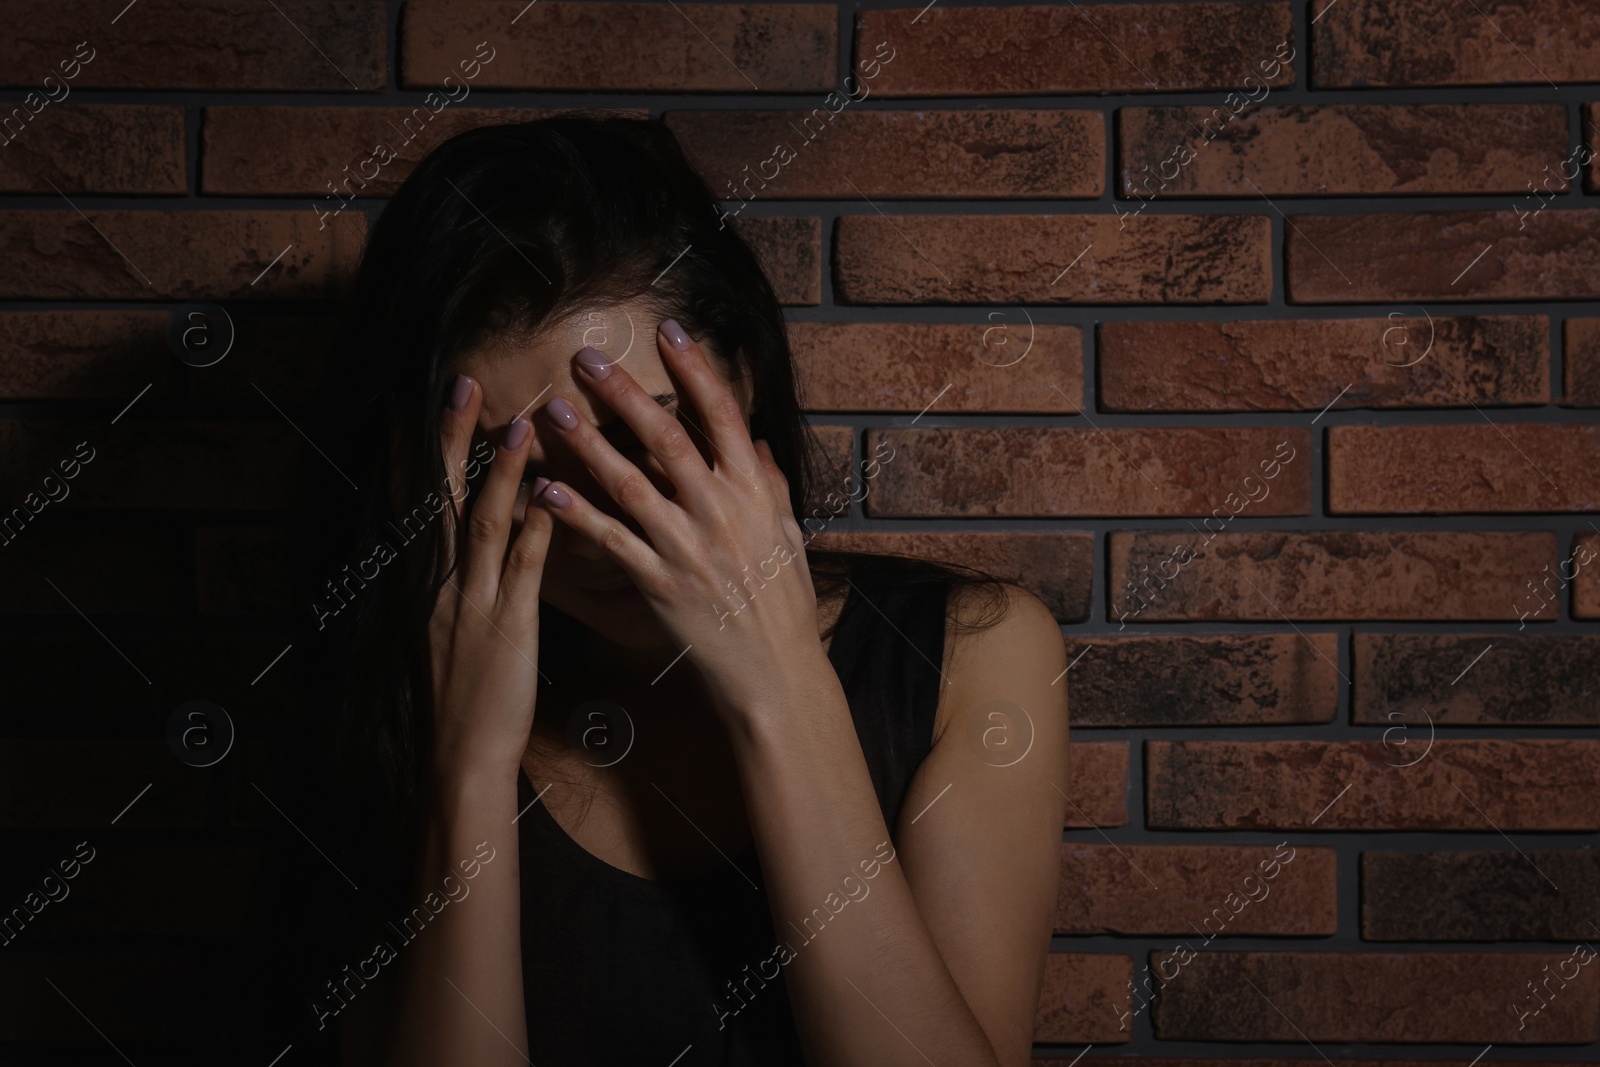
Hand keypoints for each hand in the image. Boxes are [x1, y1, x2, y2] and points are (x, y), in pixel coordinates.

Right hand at [425, 374, 554, 779]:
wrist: (460, 754)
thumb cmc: (465, 691)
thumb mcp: (450, 624)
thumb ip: (463, 573)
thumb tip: (486, 529)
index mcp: (427, 580)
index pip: (422, 499)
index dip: (427, 447)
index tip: (433, 398)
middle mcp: (441, 583)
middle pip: (443, 496)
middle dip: (452, 438)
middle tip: (464, 383)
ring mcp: (472, 604)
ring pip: (482, 526)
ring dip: (501, 474)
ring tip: (520, 426)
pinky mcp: (507, 629)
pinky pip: (521, 574)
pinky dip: (536, 535)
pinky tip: (554, 502)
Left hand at [530, 319, 825, 725]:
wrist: (775, 673)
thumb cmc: (784, 605)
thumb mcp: (788, 537)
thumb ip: (770, 486)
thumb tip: (758, 442)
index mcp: (755, 492)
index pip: (722, 415)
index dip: (695, 368)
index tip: (668, 330)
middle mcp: (721, 513)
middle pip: (667, 438)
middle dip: (624, 393)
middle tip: (585, 358)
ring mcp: (689, 549)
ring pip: (630, 484)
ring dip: (589, 445)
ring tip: (553, 412)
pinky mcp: (660, 585)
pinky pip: (611, 542)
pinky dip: (578, 515)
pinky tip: (546, 490)